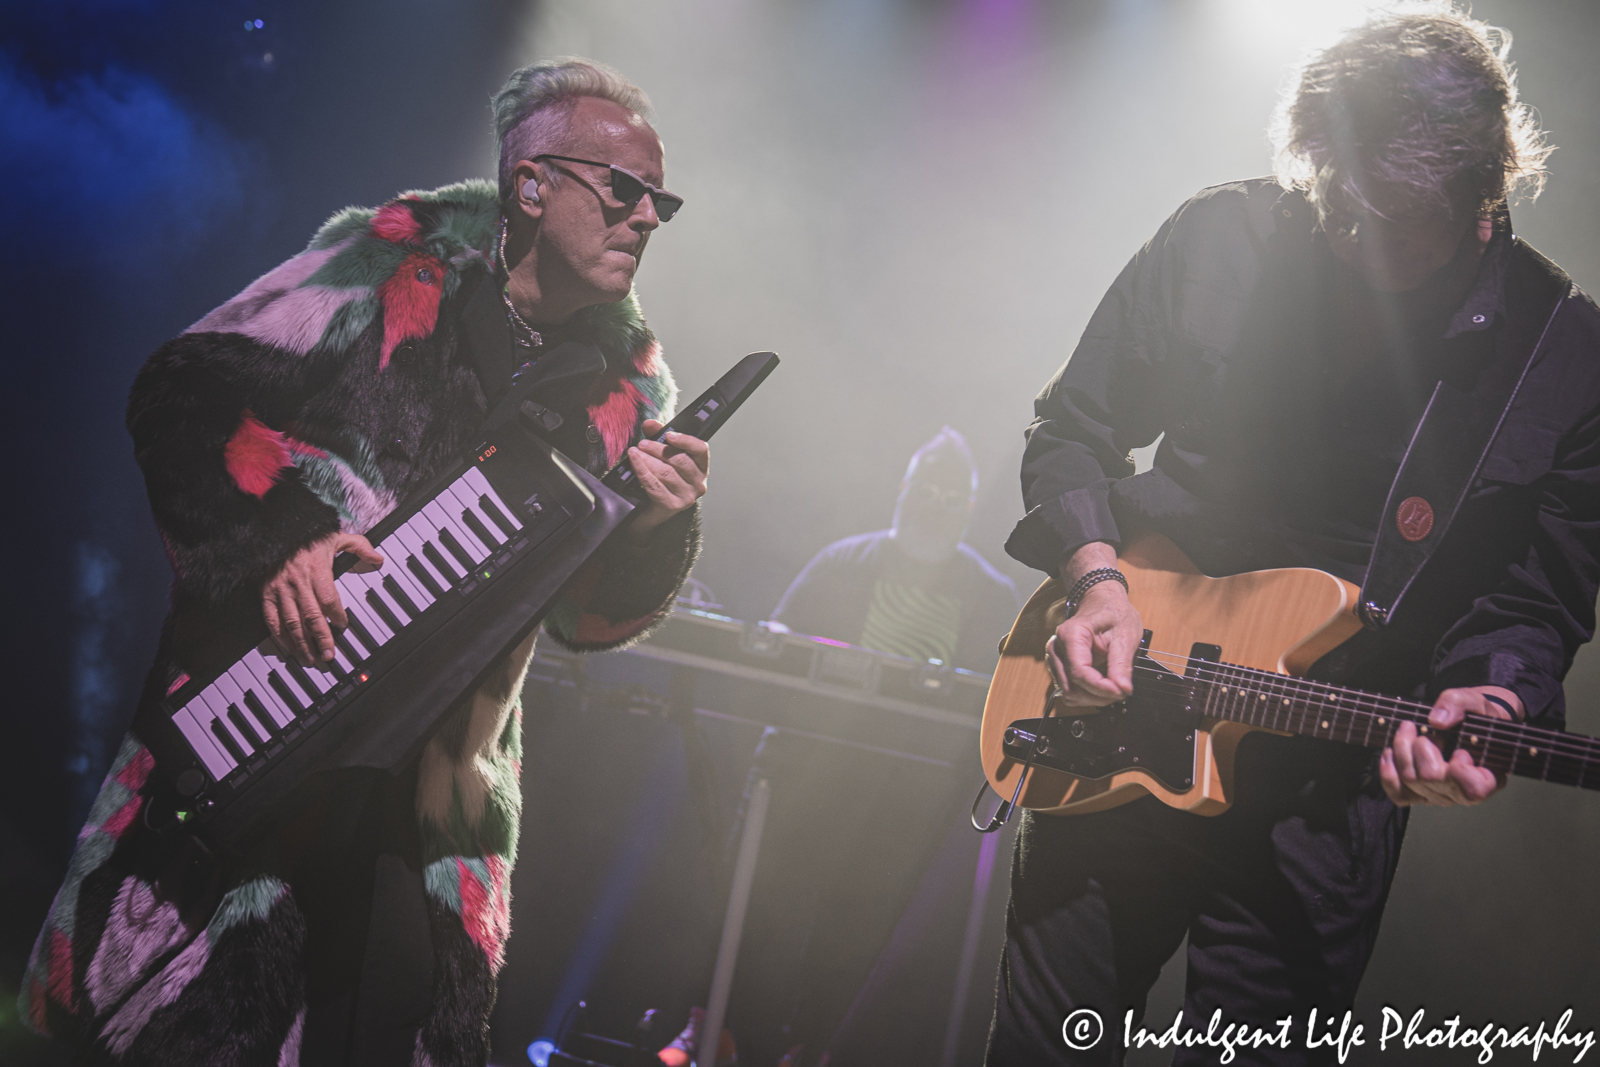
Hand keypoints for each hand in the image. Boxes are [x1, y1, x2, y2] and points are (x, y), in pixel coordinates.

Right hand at [262, 531, 382, 666]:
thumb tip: (378, 558)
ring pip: (292, 623)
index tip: (343, 625)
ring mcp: (280, 590)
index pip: (329, 599)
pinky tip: (288, 648)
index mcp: (316, 571)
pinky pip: (272, 619)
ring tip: (310, 659)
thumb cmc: (306, 536)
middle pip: (311, 616)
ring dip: (301, 643)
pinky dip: (279, 636)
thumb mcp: (335, 536)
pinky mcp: (266, 594)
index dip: (337, 615)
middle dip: (321, 638)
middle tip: (329, 655)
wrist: (273, 530)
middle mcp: (298, 583)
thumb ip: (359, 546)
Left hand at [626, 418, 708, 539]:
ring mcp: (686, 496)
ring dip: (647, 460)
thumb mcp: (662, 455)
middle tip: (642, 443)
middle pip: (680, 461)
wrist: (650, 510)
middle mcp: (698, 483)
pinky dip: (642, 471)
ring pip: (666, 473)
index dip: (686, 440)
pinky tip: (634, 463)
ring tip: (635, 452)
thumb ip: (658, 437)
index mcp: (700, 467)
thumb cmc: (661, 479)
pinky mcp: (672, 506)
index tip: (669, 435)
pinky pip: (655, 485)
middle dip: (658, 449)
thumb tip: (650, 424)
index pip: (700, 450)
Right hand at [1048, 544, 1141, 706]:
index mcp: (1071, 636)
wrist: (1102, 601)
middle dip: (1097, 696)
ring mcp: (1055, 658)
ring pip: (1069, 692)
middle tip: (1121, 691)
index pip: (1079, 673)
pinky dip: (1086, 694)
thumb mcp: (1125, 634)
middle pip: (1071, 687)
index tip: (1121, 692)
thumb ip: (1122, 664)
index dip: (1100, 688)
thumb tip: (1123, 690)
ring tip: (1113, 687)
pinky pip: (1069, 689)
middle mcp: (1057, 648)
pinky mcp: (1059, 666)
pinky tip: (1101, 685)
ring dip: (1092, 697)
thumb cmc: (1113, 612)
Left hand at [1379, 686, 1520, 806]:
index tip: (1460, 750)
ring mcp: (1439, 796)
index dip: (1460, 770)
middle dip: (1421, 747)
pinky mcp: (1420, 794)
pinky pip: (1398, 795)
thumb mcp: (1472, 702)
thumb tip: (1436, 721)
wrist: (1463, 724)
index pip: (1474, 789)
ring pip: (1410, 781)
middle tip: (1426, 733)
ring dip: (1401, 751)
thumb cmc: (1473, 717)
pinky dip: (1389, 772)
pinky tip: (1391, 753)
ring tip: (1408, 733)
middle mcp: (1463, 792)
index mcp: (1489, 777)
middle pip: (1430, 778)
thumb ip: (1458, 705)